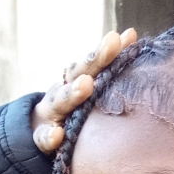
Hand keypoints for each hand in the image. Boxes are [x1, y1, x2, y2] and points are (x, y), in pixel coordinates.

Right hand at [31, 28, 136, 153]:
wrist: (41, 131)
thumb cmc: (74, 108)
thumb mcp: (88, 88)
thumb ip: (109, 66)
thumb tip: (132, 34)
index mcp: (76, 80)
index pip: (93, 62)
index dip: (107, 49)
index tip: (123, 37)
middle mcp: (63, 91)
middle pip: (78, 73)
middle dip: (94, 60)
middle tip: (111, 45)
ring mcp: (52, 113)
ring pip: (60, 101)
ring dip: (73, 92)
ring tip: (86, 84)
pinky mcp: (42, 138)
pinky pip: (44, 137)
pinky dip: (49, 136)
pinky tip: (57, 135)